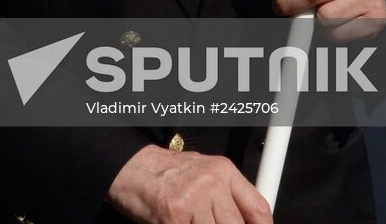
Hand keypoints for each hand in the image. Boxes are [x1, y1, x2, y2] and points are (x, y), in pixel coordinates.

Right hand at [107, 144, 272, 222]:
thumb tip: (247, 217)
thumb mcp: (202, 172)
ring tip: (191, 221)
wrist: (128, 167)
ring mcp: (193, 201)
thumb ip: (226, 194)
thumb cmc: (162, 170)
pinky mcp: (174, 218)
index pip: (258, 207)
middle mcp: (211, 183)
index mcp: (223, 170)